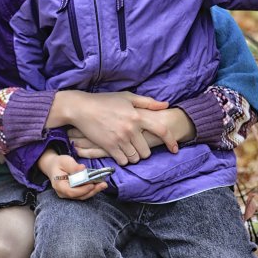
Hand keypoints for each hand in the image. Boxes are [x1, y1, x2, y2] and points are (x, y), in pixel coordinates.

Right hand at [37, 149, 106, 199]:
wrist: (54, 166)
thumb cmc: (59, 163)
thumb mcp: (65, 161)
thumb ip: (73, 166)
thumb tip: (83, 169)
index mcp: (59, 185)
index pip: (71, 192)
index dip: (82, 190)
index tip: (92, 184)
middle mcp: (63, 193)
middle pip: (79, 196)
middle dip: (92, 191)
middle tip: (103, 184)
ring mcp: (68, 194)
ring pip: (83, 196)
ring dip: (94, 191)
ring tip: (103, 184)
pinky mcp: (74, 193)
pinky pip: (84, 193)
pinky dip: (92, 189)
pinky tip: (99, 184)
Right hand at [69, 106, 194, 162]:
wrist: (82, 108)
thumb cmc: (105, 101)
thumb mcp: (127, 97)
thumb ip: (148, 102)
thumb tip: (166, 105)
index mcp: (137, 115)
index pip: (161, 130)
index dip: (171, 140)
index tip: (175, 148)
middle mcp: (131, 128)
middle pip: (147, 151)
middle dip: (145, 151)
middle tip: (139, 146)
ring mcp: (120, 139)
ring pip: (135, 158)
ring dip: (134, 156)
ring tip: (129, 149)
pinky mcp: (109, 146)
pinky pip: (123, 161)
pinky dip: (124, 159)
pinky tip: (121, 153)